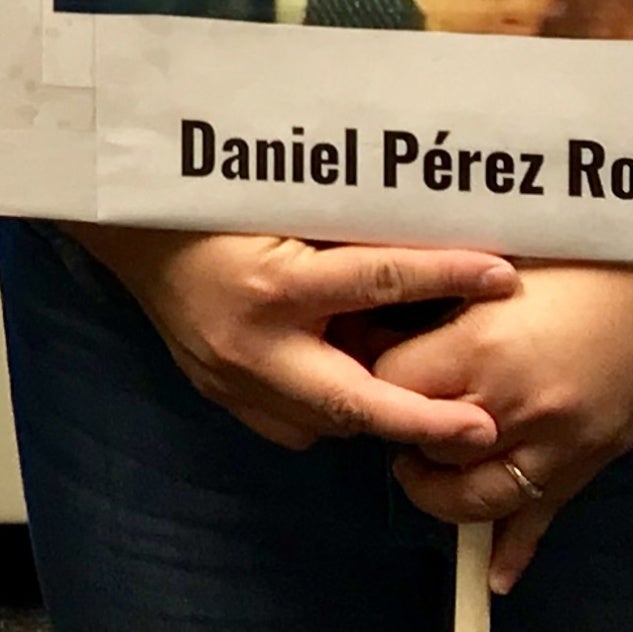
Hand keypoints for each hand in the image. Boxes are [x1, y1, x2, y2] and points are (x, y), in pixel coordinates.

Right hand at [65, 223, 521, 454]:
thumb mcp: (283, 202)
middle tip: (483, 430)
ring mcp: (234, 381)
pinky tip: (351, 388)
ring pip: (327, 421)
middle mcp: (255, 346)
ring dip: (376, 415)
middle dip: (424, 420)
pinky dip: (330, 412)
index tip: (503, 276)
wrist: (130, 228)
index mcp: (274, 285)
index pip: (378, 281)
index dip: (446, 276)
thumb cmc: (212, 202)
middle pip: (355, 399)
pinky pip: (292, 423)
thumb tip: (426, 232)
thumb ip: (346, 230)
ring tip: (430, 404)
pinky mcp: (223, 395)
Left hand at [370, 261, 632, 589]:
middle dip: (405, 433)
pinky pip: (542, 519)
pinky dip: (514, 550)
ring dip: (440, 494)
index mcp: (482, 346)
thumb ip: (446, 294)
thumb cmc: (589, 252)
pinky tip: (495, 576)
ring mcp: (557, 443)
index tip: (371, 357)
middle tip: (398, 413)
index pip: (393, 385)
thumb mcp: (503, 262)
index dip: (375, 373)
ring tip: (425, 471)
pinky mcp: (591, 460)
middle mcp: (513, 406)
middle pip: (428, 448)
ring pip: (474, 499)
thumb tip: (387, 308)